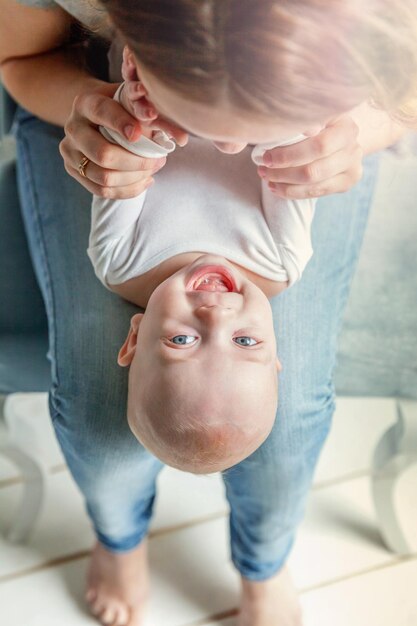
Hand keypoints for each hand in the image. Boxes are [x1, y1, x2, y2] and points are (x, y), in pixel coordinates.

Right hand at [59, 82, 166, 198]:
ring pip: (104, 177)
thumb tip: (183, 138)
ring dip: (135, 178)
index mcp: (85, 103)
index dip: (121, 124)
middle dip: (137, 162)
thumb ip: (152, 113)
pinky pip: (102, 191)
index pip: (102, 112)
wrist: (95, 116)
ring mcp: (70, 152)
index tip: (139, 135)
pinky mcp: (74, 171)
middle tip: (160, 160)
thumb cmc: (122, 106)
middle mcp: (72, 128)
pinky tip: (145, 181)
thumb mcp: (133, 100)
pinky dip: (128, 190)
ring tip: (153, 171)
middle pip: (103, 154)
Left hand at [121, 45, 188, 144]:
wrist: (140, 101)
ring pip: (129, 75)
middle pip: (134, 94)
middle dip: (137, 91)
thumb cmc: (156, 113)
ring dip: (131, 68)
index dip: (146, 112)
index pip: (143, 113)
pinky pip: (129, 62)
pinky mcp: (131, 69)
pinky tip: (131, 48)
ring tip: (132, 61)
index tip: (152, 113)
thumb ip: (172, 130)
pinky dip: (130, 54)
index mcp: (142, 111)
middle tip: (142, 88)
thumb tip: (183, 141)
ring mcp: (131, 82)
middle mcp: (135, 97)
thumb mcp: (163, 122)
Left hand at [256, 115, 363, 198]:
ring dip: (285, 184)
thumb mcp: (308, 114)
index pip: (318, 146)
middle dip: (283, 171)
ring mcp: (353, 166)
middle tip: (262, 169)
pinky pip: (317, 193)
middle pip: (314, 169)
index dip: (289, 155)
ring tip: (267, 179)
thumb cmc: (313, 121)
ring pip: (314, 184)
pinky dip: (293, 192)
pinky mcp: (347, 182)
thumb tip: (307, 129)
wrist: (334, 134)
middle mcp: (354, 146)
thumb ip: (303, 119)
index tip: (266, 156)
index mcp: (345, 126)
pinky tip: (277, 187)